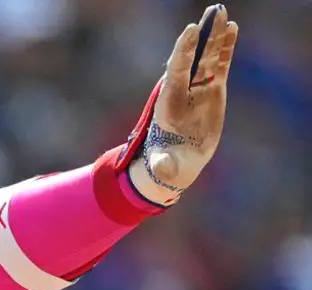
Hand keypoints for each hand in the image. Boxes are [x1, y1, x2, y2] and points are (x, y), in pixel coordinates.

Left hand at [129, 4, 238, 205]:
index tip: (190, 31)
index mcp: (169, 102)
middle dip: (201, 36)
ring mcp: (198, 88)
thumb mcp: (164, 165)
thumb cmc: (167, 163)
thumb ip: (163, 165)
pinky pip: (219, 65)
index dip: (183, 51)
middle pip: (192, 58)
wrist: (177, 161)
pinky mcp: (212, 90)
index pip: (176, 70)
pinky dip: (225, 49)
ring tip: (223, 15)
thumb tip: (163, 168)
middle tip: (210, 13)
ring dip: (215, 36)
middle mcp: (182, 90)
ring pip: (207, 57)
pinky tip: (232, 29)